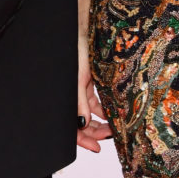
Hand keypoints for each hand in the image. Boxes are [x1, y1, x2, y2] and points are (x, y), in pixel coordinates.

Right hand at [77, 37, 111, 152]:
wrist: (83, 29)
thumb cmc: (76, 50)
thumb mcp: (80, 79)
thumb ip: (81, 103)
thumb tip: (84, 124)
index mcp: (64, 97)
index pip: (70, 126)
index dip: (82, 140)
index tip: (96, 148)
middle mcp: (70, 96)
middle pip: (81, 123)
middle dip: (95, 132)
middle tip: (110, 136)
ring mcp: (79, 90)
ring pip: (89, 114)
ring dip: (101, 122)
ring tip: (114, 127)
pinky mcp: (87, 84)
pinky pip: (94, 103)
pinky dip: (103, 110)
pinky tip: (113, 113)